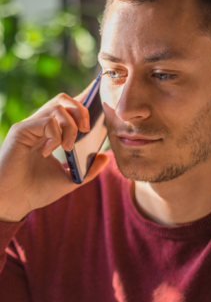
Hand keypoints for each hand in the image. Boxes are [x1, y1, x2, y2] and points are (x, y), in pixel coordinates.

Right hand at [0, 85, 108, 221]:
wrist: (14, 202)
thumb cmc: (37, 191)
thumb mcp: (70, 180)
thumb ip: (88, 169)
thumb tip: (105, 157)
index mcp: (50, 134)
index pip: (68, 109)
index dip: (84, 101)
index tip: (99, 101)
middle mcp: (40, 126)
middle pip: (64, 99)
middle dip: (81, 109)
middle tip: (86, 130)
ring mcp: (30, 127)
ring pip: (58, 106)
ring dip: (70, 126)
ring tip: (68, 147)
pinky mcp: (21, 130)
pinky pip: (47, 120)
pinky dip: (55, 135)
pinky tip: (47, 152)